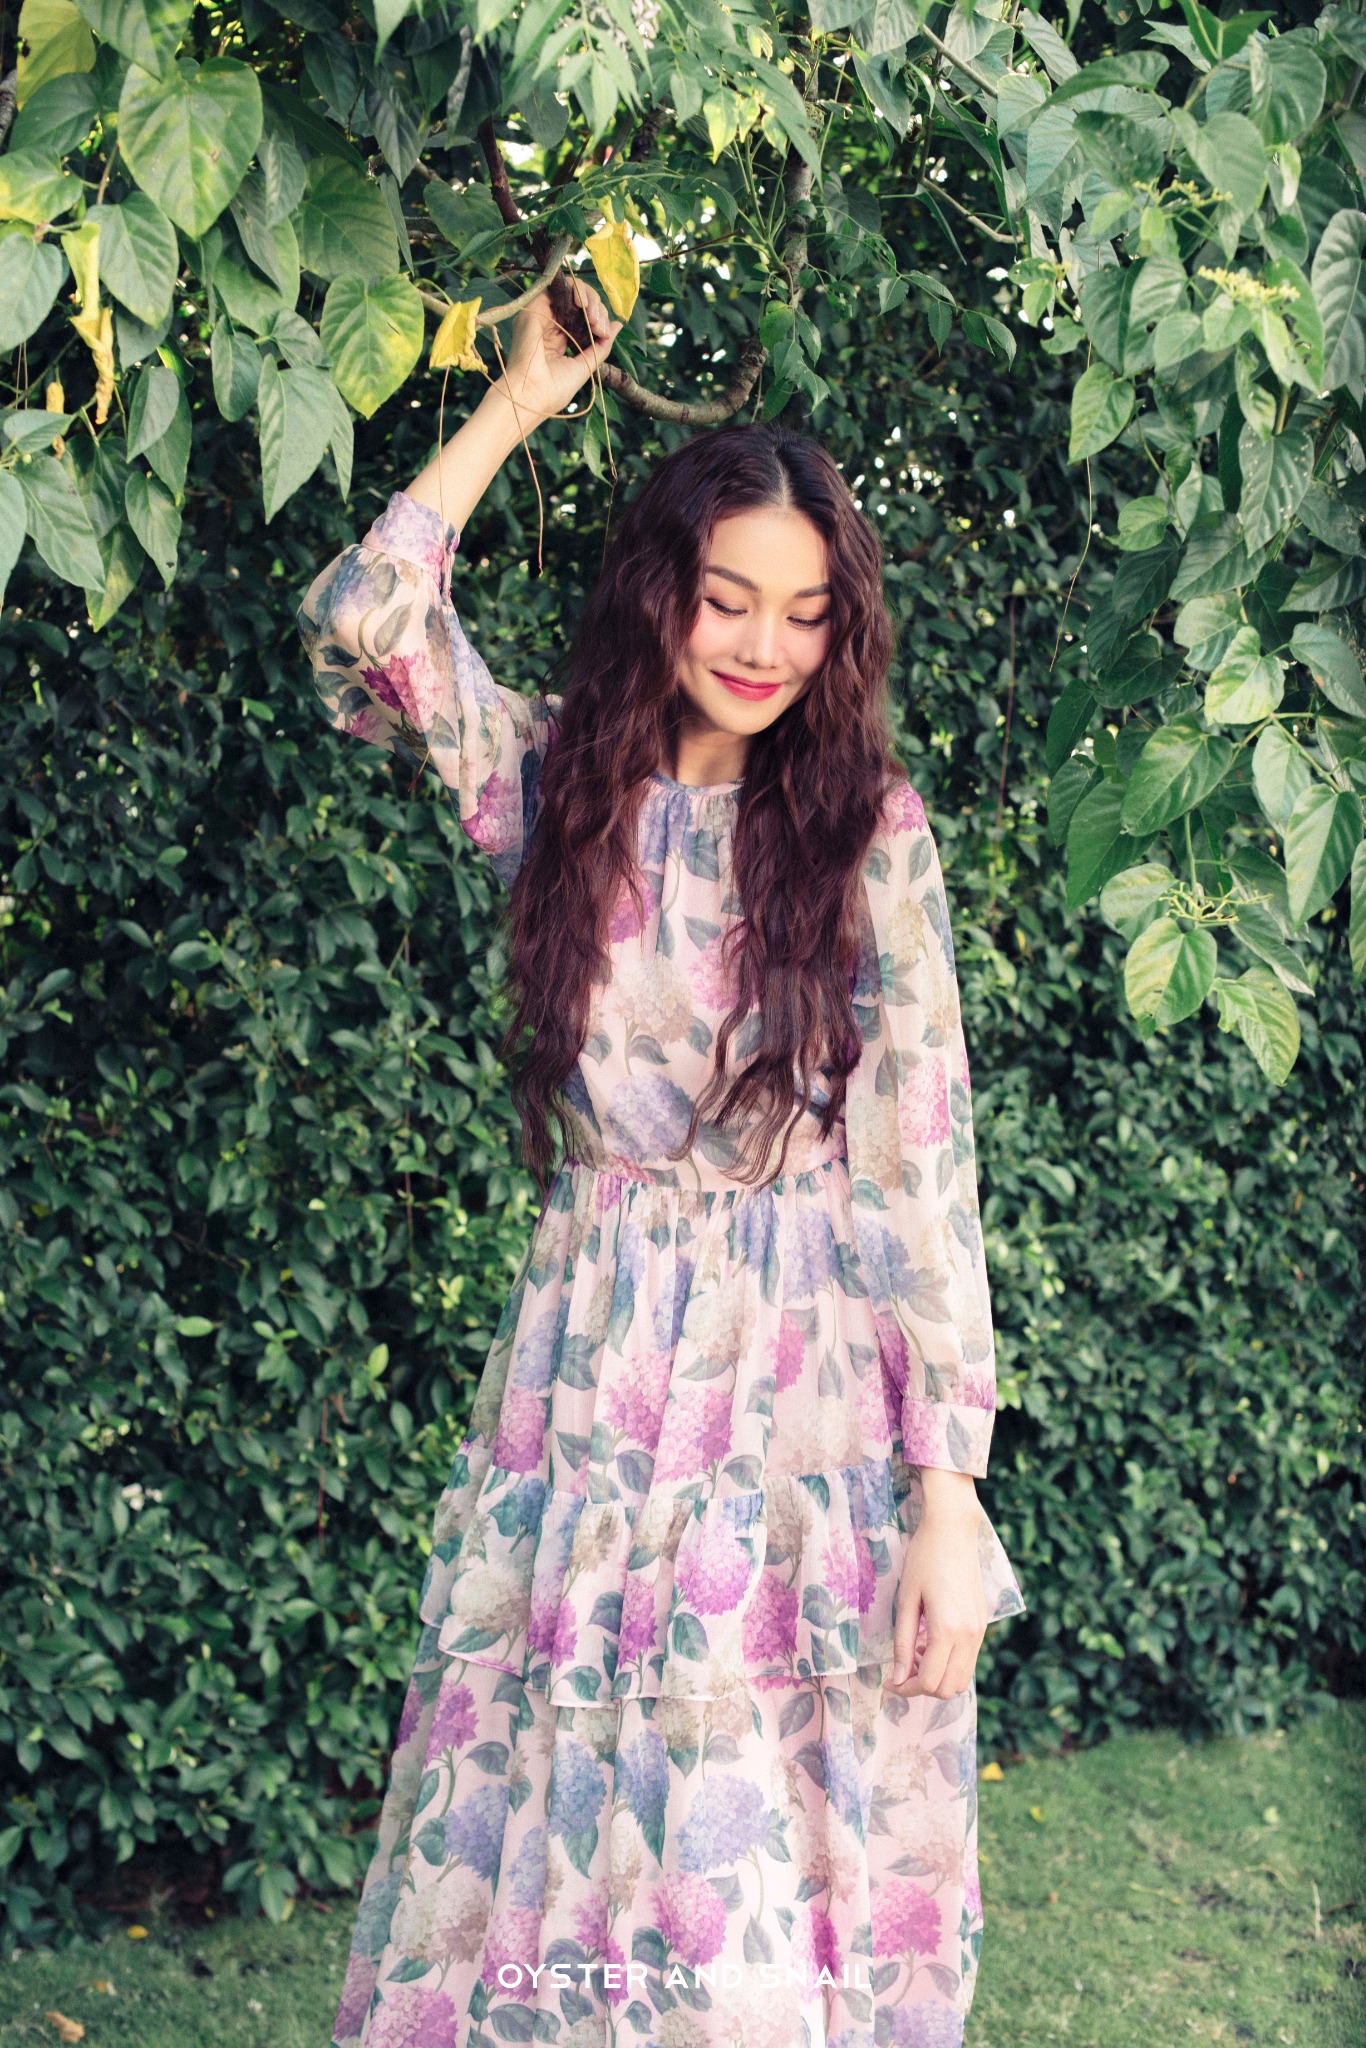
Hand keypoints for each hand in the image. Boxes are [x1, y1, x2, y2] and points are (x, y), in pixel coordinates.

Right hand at [486, 280, 620, 433]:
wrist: (530, 396)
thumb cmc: (552, 390)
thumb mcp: (585, 366)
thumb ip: (601, 345)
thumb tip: (617, 325)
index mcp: (559, 339)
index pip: (583, 318)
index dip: (599, 321)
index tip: (604, 334)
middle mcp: (550, 324)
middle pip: (580, 303)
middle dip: (597, 310)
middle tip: (600, 327)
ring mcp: (541, 314)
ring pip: (571, 291)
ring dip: (590, 300)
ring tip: (595, 318)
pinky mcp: (535, 307)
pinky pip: (558, 286)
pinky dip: (576, 291)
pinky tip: (584, 306)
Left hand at [885, 1470, 987, 1701]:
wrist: (953, 1530)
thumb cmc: (923, 1559)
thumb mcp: (906, 1600)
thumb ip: (903, 1643)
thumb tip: (897, 1678)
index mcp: (948, 1630)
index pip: (928, 1682)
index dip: (905, 1688)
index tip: (888, 1682)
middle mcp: (969, 1636)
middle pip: (948, 1688)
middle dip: (921, 1687)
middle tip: (900, 1669)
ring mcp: (980, 1631)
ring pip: (961, 1679)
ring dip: (937, 1677)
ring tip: (915, 1653)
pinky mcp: (982, 1625)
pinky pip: (967, 1660)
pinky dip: (948, 1664)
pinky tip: (930, 1642)